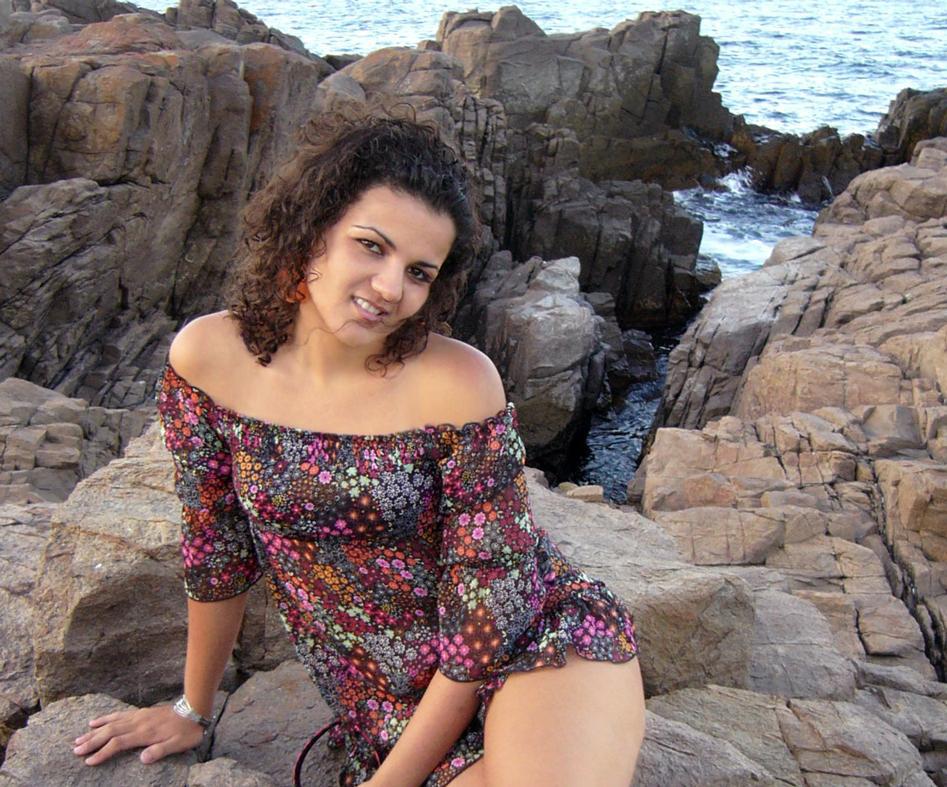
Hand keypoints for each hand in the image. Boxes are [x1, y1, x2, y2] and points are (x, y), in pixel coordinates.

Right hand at [71, 703, 205, 765]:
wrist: (195, 709)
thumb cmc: (187, 731)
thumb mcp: (178, 744)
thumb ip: (160, 751)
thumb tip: (142, 759)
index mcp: (145, 733)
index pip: (118, 743)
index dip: (103, 752)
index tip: (89, 761)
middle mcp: (138, 723)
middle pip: (110, 732)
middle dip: (92, 742)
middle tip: (75, 750)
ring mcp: (138, 716)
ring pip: (111, 723)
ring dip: (94, 731)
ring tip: (78, 739)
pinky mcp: (140, 712)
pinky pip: (118, 714)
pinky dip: (105, 718)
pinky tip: (94, 721)